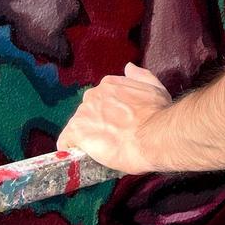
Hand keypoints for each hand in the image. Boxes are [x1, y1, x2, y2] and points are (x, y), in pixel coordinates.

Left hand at [58, 63, 172, 173]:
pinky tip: (81, 157)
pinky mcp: (77, 131)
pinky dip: (71, 149)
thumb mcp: (155, 89)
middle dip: (96, 126)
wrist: (155, 135)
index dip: (107, 115)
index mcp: (110, 85)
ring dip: (86, 139)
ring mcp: (83, 113)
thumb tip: (129, 68)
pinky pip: (65, 141)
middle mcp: (94, 95)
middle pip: (87, 113)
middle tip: (112, 140)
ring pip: (77, 128)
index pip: (100, 100)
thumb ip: (140, 76)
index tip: (116, 126)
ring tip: (103, 152)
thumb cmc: (158, 115)